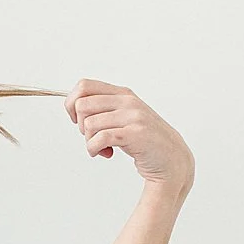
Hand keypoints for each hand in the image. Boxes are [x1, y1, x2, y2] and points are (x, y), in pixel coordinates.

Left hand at [64, 78, 195, 191]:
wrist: (171, 158)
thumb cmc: (144, 139)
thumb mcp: (124, 116)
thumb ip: (104, 108)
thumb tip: (72, 105)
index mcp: (123, 94)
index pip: (84, 86)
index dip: (72, 103)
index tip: (77, 120)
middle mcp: (128, 101)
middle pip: (82, 105)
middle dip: (80, 126)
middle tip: (92, 137)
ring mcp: (133, 117)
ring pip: (89, 124)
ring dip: (89, 142)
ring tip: (102, 148)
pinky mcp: (135, 134)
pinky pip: (100, 138)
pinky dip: (94, 149)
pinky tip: (105, 153)